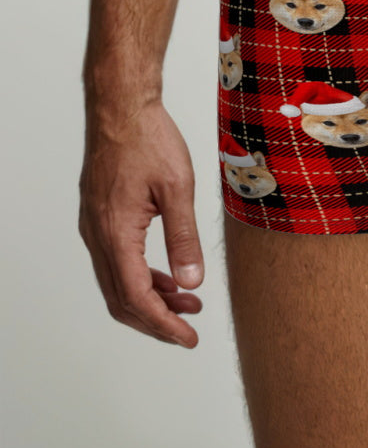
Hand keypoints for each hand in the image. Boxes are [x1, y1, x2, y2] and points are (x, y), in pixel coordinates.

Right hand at [78, 96, 204, 345]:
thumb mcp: (178, 189)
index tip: (187, 338)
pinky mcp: (100, 217)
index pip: (137, 298)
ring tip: (188, 301)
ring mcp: (96, 227)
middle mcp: (98, 236)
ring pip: (118, 282)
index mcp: (116, 234)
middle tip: (189, 328)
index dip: (163, 324)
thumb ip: (184, 239)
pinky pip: (117, 261)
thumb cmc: (149, 140)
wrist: (122, 109)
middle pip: (122, 299)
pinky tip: (169, 275)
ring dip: (151, 298)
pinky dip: (142, 276)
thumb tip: (191, 282)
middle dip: (156, 319)